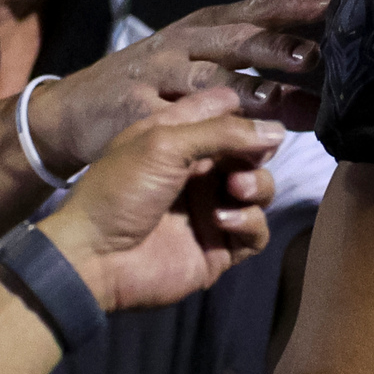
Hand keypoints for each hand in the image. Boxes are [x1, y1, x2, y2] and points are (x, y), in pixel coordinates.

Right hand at [29, 0, 328, 165]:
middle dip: (275, 45)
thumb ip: (252, 77)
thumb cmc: (147, 89)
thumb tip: (313, 93)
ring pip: (207, 79)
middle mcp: (180, 46)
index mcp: (200, 30)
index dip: (294, 6)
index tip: (336, 3)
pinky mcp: (135, 113)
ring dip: (245, 87)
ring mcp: (156, 77)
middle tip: (315, 56)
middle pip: (236, 41)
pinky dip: (200, 128)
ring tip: (278, 98)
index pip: (254, 10)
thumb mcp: (193, 67)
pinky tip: (225, 140)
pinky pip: (172, 120)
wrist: (68, 112)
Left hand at [40, 90, 281, 311]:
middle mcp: (199, 172)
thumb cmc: (120, 190)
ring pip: (260, 191)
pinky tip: (222, 221)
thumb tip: (278, 129)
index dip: (249, 115)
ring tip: (235, 191)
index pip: (228, 116)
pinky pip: (256, 231)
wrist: (96, 257)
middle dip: (256, 154)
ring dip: (257, 186)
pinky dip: (249, 222)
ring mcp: (211, 210)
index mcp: (180, 139)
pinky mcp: (219, 248)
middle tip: (243, 163)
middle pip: (251, 153)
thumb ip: (223, 132)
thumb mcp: (165, 143)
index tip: (264, 118)